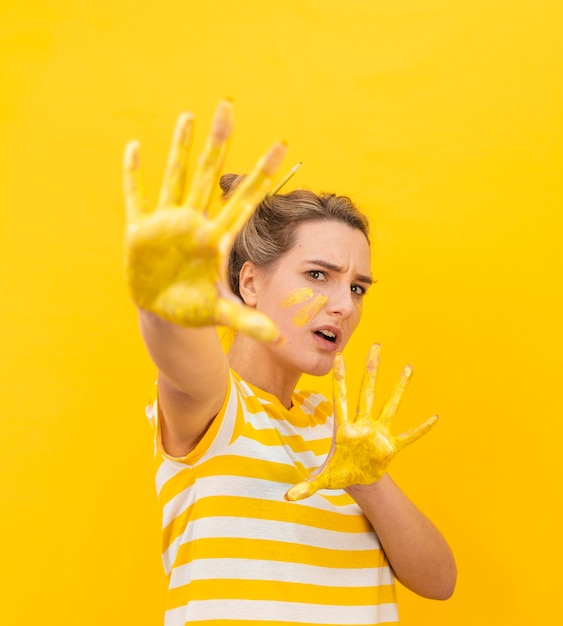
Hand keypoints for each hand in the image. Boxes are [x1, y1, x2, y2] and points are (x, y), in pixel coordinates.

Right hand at [123, 100, 285, 341]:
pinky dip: (133, 175)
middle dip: (218, 141)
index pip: (244, 201)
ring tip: (189, 115)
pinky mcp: (140, 232)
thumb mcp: (220, 314)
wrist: (163, 314)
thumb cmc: (193, 311)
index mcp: (213, 239)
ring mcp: (166, 224)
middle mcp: (192, 224)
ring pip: (175, 177)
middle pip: (208, 175)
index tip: (283, 146)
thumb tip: (278, 339)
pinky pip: (135, 197)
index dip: (262, 174)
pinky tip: (134, 148)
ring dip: (180, 147)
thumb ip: (248, 323)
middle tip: (228, 106)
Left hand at [285, 343, 437, 500]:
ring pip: (390, 405)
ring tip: (408, 367)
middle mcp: (363, 424)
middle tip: (376, 345)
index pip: (340, 398)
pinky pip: (410, 436)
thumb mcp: (322, 480)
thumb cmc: (339, 474)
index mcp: (344, 429)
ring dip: (400, 387)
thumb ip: (306, 486)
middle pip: (367, 391)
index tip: (339, 357)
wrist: (358, 480)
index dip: (340, 379)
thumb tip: (286, 498)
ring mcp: (379, 432)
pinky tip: (435, 417)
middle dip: (371, 368)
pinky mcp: (392, 446)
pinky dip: (421, 429)